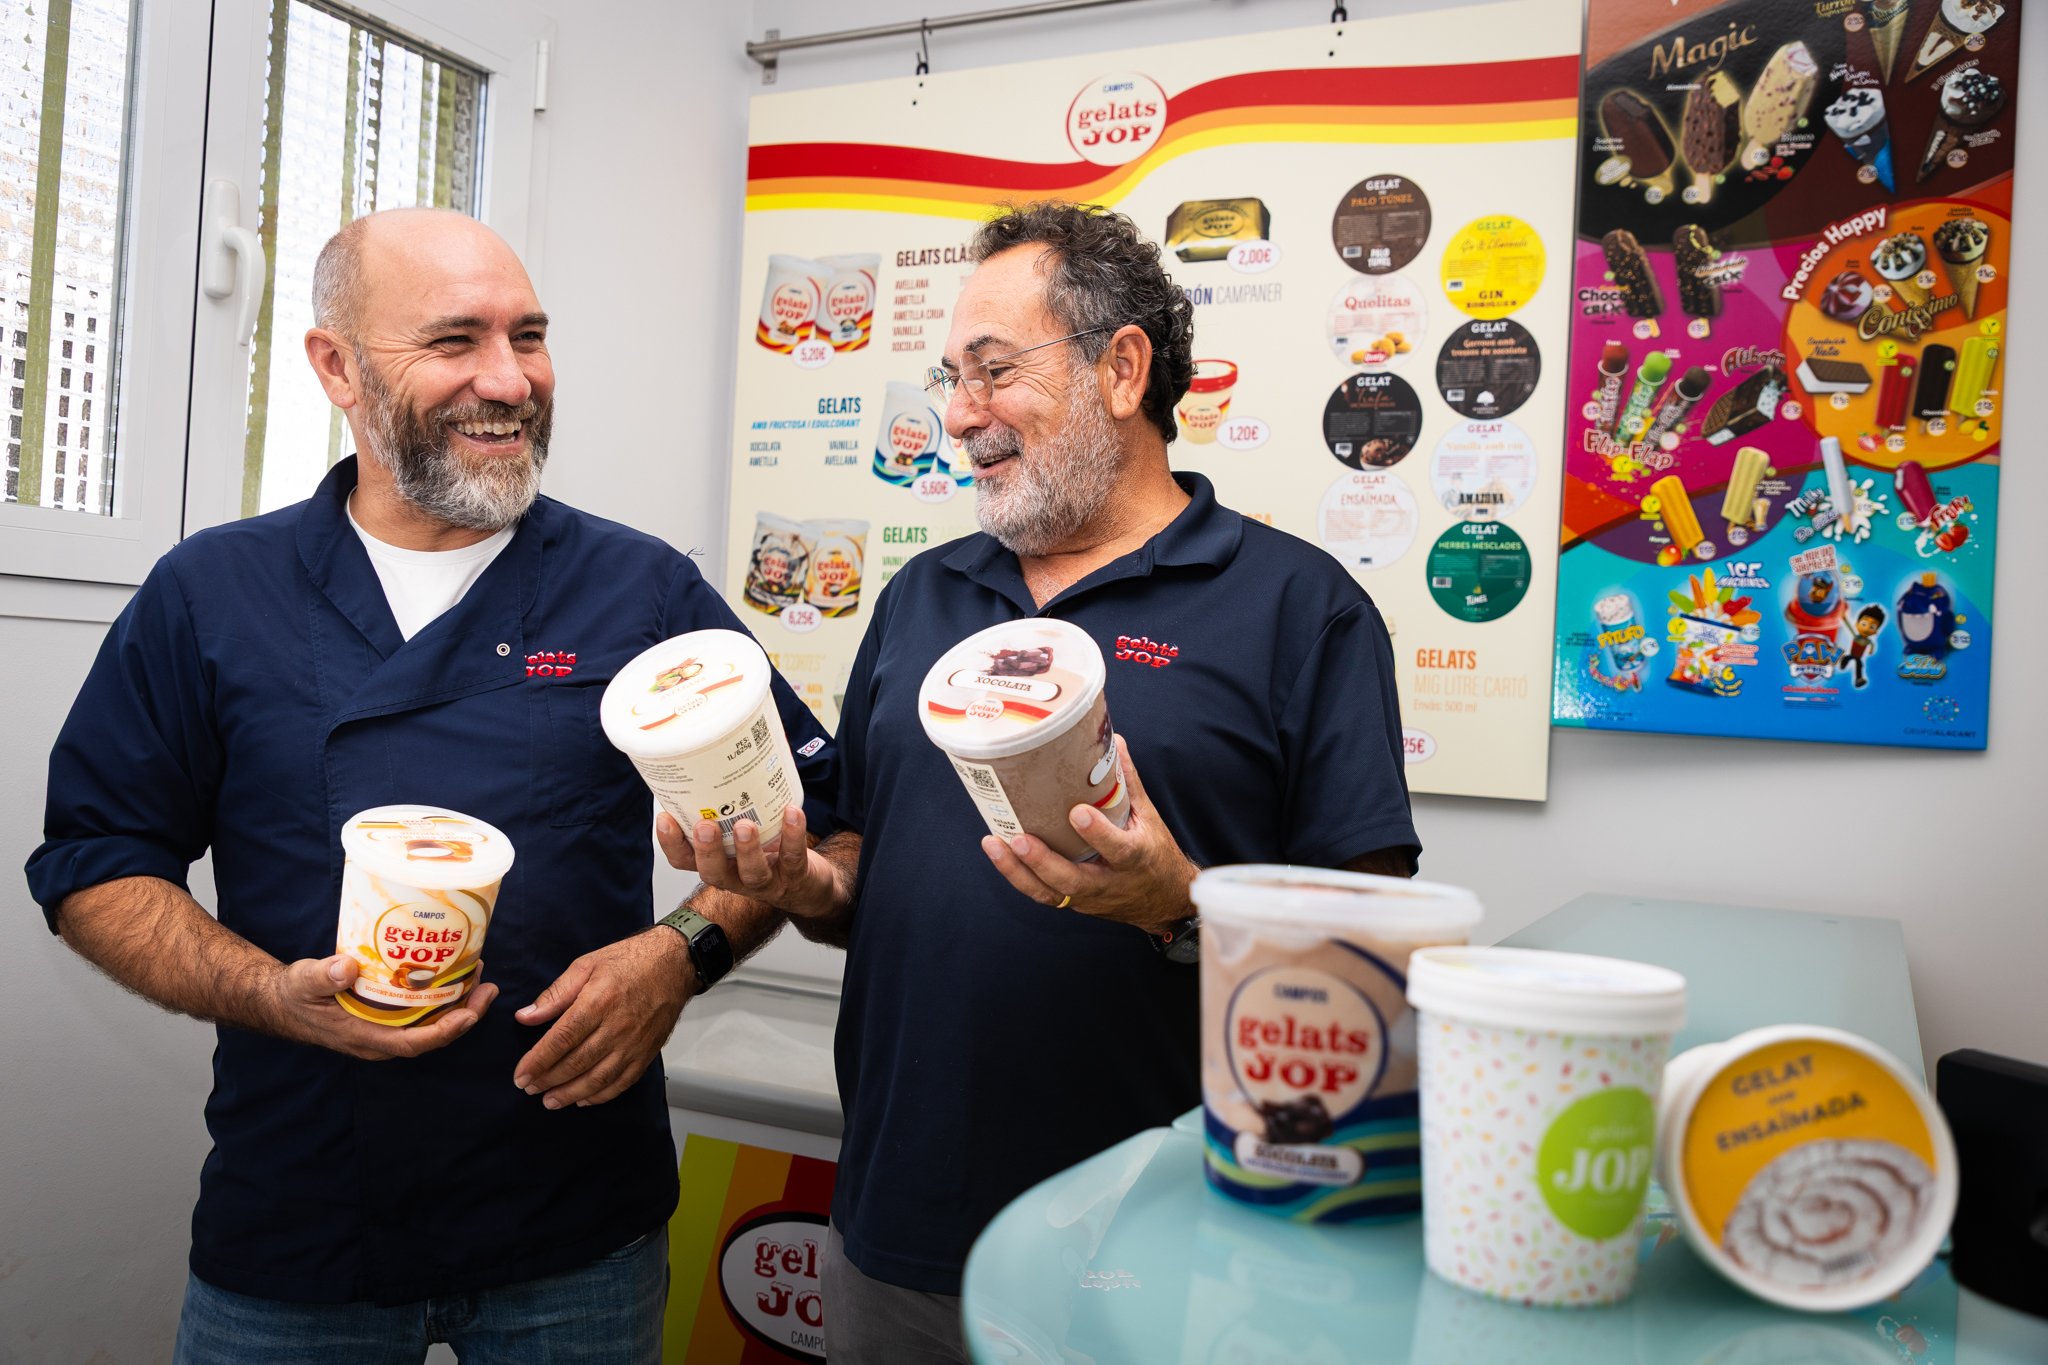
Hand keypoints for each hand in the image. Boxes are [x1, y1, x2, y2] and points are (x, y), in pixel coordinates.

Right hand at [268, 954, 497, 1059]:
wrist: (282, 1000)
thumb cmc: (294, 994)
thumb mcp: (303, 982)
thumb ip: (322, 976)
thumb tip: (345, 968)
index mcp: (364, 1037)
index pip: (413, 1043)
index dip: (444, 1032)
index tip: (470, 1015)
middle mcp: (380, 1038)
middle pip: (431, 1036)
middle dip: (464, 1016)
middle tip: (487, 988)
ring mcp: (384, 1029)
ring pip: (430, 1025)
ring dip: (458, 1006)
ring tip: (480, 977)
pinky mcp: (385, 1017)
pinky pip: (420, 1014)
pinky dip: (441, 999)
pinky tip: (453, 975)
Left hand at [511, 926, 693, 1108]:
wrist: (674, 964)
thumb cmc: (629, 961)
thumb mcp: (586, 966)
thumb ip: (555, 994)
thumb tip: (526, 1017)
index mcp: (598, 1002)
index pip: (561, 1039)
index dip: (537, 1061)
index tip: (521, 1074)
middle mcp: (617, 1027)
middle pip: (576, 1063)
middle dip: (548, 1080)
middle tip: (529, 1088)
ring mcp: (634, 1043)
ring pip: (597, 1078)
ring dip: (570, 1094)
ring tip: (550, 1101)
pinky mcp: (647, 1053)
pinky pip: (622, 1082)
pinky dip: (601, 1096)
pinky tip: (584, 1099)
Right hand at [656, 804, 846, 922]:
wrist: (809, 884)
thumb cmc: (771, 853)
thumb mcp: (742, 835)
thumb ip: (727, 809)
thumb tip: (715, 758)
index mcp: (719, 864)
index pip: (684, 861)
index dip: (671, 844)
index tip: (665, 818)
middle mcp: (737, 878)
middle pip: (713, 873)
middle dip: (706, 851)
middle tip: (704, 826)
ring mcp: (767, 882)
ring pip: (753, 873)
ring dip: (747, 849)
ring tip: (744, 824)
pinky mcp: (796, 877)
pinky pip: (793, 857)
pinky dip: (793, 835)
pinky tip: (791, 813)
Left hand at [981, 736, 1196, 934]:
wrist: (1162, 901)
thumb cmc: (1155, 855)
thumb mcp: (1149, 818)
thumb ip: (1128, 782)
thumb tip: (1115, 741)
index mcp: (1136, 859)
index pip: (1118, 849)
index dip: (1098, 833)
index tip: (1077, 812)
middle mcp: (1109, 883)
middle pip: (1072, 881)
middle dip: (1042, 861)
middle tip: (1019, 838)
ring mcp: (1088, 897)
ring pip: (1050, 893)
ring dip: (1018, 871)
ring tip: (994, 844)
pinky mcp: (1073, 903)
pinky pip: (1042, 894)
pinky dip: (1018, 876)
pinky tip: (999, 853)